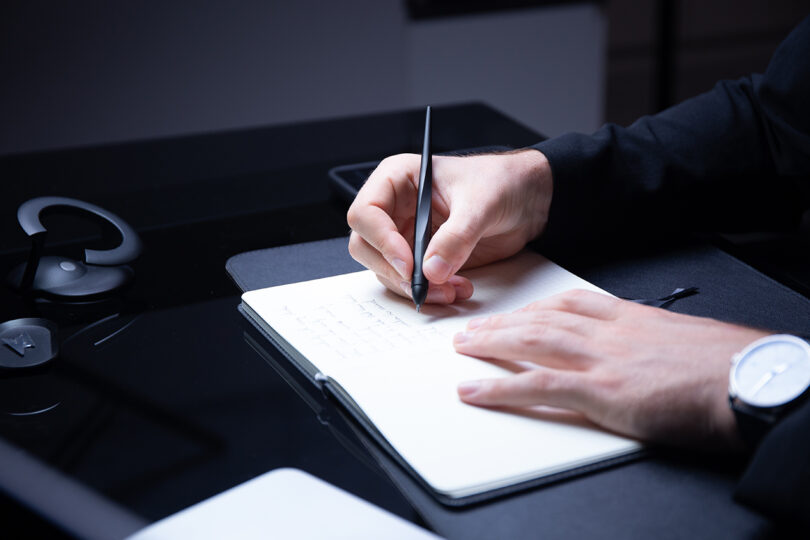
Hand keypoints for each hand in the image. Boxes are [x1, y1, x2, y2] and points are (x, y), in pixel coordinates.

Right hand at [347, 150, 551, 303]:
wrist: (525, 200)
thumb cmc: (500, 183)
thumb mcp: (481, 204)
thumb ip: (457, 236)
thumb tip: (431, 270)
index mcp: (397, 179)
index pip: (366, 212)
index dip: (381, 240)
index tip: (408, 264)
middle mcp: (394, 208)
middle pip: (366, 246)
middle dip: (394, 271)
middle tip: (425, 285)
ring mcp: (405, 235)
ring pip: (386, 270)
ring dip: (414, 287)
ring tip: (451, 290)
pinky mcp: (420, 258)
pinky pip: (410, 281)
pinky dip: (429, 292)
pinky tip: (456, 289)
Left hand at [452, 289, 770, 448]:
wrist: (749, 379)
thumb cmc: (723, 365)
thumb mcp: (681, 341)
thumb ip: (650, 342)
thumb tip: (640, 354)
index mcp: (630, 317)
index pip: (570, 302)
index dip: (535, 306)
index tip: (516, 310)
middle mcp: (610, 331)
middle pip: (542, 317)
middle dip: (503, 322)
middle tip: (473, 328)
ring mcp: (602, 359)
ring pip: (532, 341)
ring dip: (491, 343)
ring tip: (464, 347)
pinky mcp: (601, 391)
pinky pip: (536, 385)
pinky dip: (499, 387)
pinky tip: (474, 389)